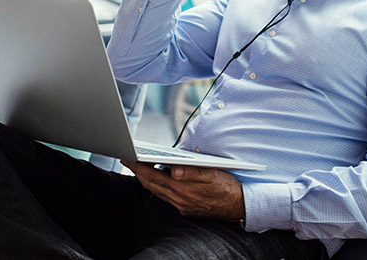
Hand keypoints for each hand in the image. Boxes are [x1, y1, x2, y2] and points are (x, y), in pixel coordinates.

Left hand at [121, 160, 244, 220]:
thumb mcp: (212, 174)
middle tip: (127, 160)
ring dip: (147, 180)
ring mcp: (182, 206)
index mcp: (183, 189)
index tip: (127, 157)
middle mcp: (179, 200)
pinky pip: (166, 197)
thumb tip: (172, 170)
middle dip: (138, 172)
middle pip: (151, 185)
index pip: (153, 177)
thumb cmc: (227, 187)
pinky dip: (159, 187)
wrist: (239, 207)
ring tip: (139, 168)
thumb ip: (192, 172)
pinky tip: (160, 179)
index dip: (137, 167)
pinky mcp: (186, 209)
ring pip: (157, 192)